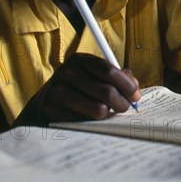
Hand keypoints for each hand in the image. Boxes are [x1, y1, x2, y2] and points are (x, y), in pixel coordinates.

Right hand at [14, 53, 139, 125]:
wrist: (44, 103)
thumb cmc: (77, 88)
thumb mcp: (94, 76)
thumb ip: (117, 77)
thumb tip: (135, 88)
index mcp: (79, 59)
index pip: (109, 70)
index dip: (127, 85)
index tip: (136, 95)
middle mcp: (66, 72)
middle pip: (107, 91)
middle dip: (122, 103)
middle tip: (125, 107)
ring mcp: (57, 91)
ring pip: (99, 109)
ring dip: (108, 114)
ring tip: (106, 112)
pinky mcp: (52, 110)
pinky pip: (84, 121)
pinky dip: (92, 122)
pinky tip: (89, 117)